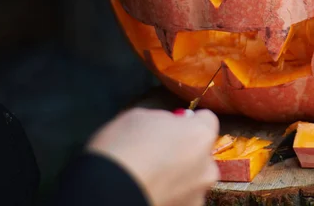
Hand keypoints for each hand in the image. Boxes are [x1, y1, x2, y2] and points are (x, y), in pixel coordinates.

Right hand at [87, 107, 219, 205]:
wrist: (107, 192)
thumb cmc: (121, 150)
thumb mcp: (139, 116)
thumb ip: (162, 120)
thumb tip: (167, 125)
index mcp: (199, 135)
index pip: (206, 120)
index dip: (188, 121)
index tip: (173, 125)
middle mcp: (206, 166)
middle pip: (201, 152)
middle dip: (184, 151)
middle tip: (156, 153)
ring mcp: (197, 194)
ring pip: (192, 178)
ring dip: (177, 176)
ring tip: (148, 176)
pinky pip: (181, 198)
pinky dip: (169, 195)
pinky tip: (148, 190)